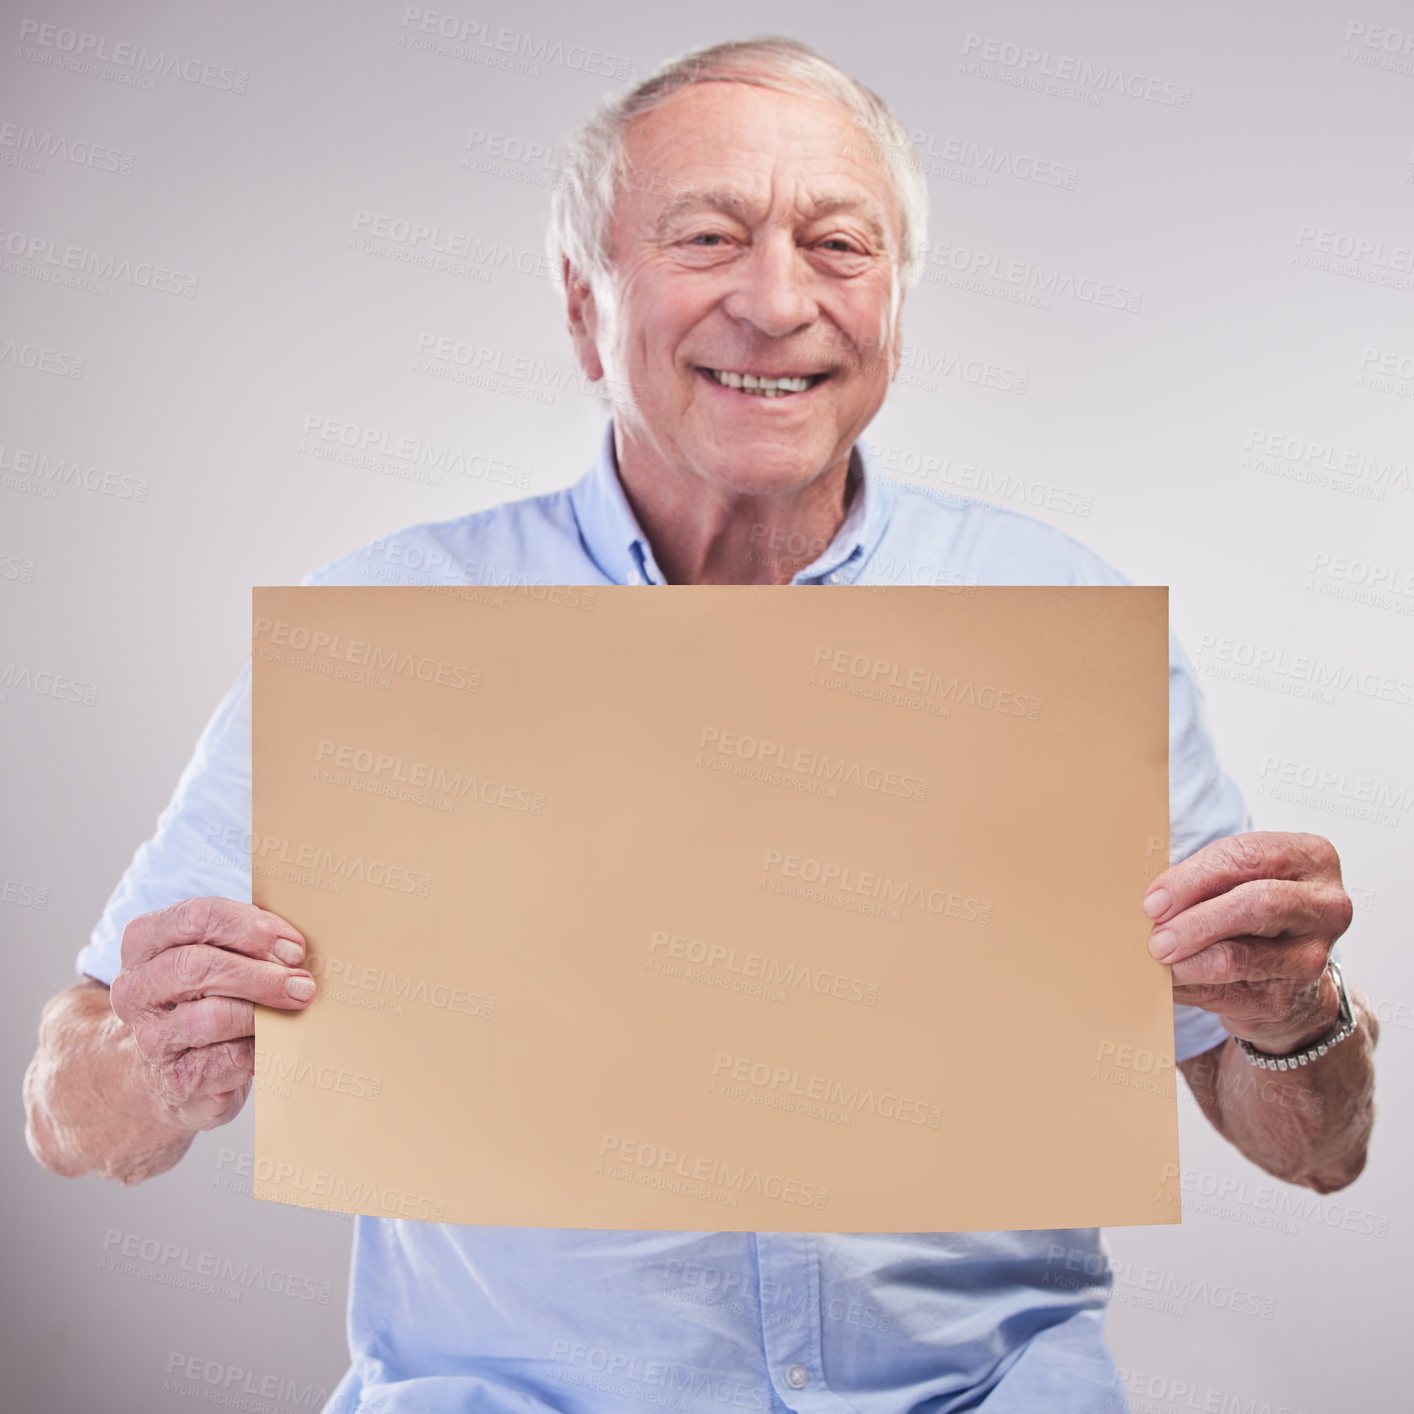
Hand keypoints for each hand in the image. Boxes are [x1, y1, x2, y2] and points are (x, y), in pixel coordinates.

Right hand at [109, 896, 313, 1132]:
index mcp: (145, 941)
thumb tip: (294, 949)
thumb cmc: (205, 999)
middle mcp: (135, 987)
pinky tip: (275, 1040)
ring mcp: (149, 1037)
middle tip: (302, 984)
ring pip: (213, 1015)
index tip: (293, 947)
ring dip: (263, 1011)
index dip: (252, 928)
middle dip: (261, 974)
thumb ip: (246, 942)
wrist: (174, 1072)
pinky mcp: (174, 1079)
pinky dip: (260, 1046)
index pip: (196, 917)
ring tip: (295, 1009)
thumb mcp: (214, 958)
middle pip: (198, 965)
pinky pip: (228, 1057)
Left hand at [1143, 832, 1352, 1053]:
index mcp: (1311, 858)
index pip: (1246, 857)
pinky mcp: (1289, 998)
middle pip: (1255, 904)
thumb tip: (1153, 900)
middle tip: (1156, 936)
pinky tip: (1170, 980)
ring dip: (1187, 959)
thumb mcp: (1240, 881)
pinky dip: (1189, 985)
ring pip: (1238, 955)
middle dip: (1194, 920)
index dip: (1192, 878)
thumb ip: (1205, 879)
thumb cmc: (1255, 915)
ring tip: (1158, 958)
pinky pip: (1226, 992)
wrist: (1292, 980)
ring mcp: (1313, 957)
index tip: (1154, 900)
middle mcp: (1325, 906)